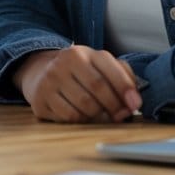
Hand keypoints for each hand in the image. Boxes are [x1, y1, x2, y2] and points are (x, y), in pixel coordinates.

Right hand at [13, 45, 140, 122]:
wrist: (39, 72)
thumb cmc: (77, 72)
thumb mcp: (97, 64)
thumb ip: (121, 74)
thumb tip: (134, 99)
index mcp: (81, 53)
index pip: (109, 71)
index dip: (126, 89)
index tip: (136, 104)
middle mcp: (63, 63)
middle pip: (98, 90)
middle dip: (114, 106)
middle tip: (121, 115)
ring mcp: (49, 81)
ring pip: (85, 107)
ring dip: (99, 116)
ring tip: (102, 114)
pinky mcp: (41, 100)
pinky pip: (70, 118)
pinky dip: (83, 121)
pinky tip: (84, 115)